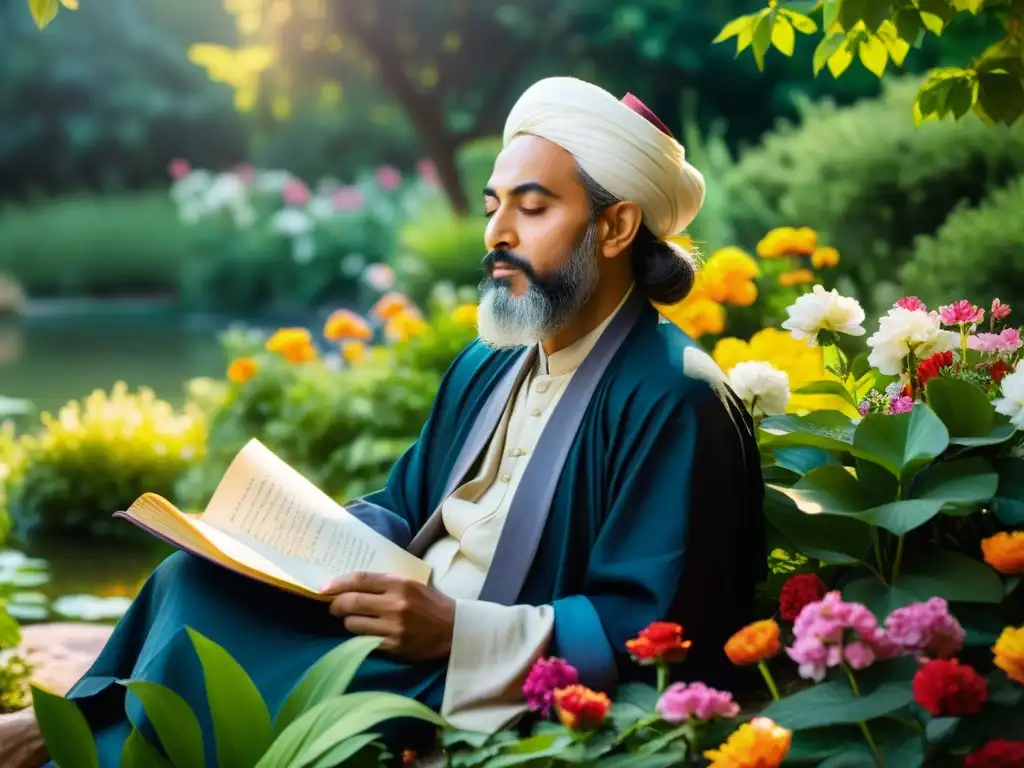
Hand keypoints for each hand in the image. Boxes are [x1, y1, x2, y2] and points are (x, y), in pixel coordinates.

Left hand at [323, 572, 455, 661]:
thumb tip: (350, 585)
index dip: (337, 583)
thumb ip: (384, 583)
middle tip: (333, 607)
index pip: (359, 580)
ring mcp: (393, 627)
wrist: (454, 630)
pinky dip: (360, 636)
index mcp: (399, 584)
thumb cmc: (430, 603)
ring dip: (348, 622)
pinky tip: (366, 633)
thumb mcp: (410, 584)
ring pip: (353, 624)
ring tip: (355, 620)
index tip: (324, 588)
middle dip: (335, 605)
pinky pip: (364, 640)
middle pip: (350, 602)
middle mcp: (395, 604)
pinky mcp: (393, 647)